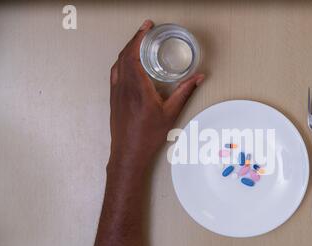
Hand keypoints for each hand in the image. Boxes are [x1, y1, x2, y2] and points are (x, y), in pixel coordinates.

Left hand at [109, 20, 203, 172]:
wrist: (128, 152)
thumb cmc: (147, 136)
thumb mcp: (171, 113)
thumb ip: (185, 92)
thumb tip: (198, 78)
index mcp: (138, 88)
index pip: (133, 54)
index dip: (139, 37)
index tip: (147, 27)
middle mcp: (124, 87)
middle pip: (124, 54)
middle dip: (135, 38)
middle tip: (146, 30)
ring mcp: (116, 92)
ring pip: (118, 63)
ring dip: (127, 49)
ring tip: (139, 43)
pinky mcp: (114, 98)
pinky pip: (115, 72)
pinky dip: (122, 61)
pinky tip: (129, 63)